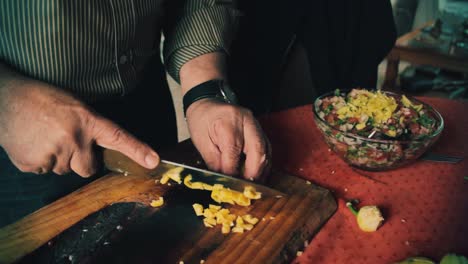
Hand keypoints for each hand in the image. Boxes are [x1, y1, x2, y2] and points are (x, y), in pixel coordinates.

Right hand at [0, 80, 158, 176]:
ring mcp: (53, 153)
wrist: (3, 98)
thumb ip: (89, 127)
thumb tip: (97, 149)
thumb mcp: (73, 105)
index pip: (117, 137)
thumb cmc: (41, 98)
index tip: (153, 161)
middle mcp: (74, 139)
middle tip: (66, 141)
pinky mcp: (33, 164)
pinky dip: (39, 161)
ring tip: (44, 136)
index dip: (137, 150)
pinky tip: (32, 142)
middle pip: (88, 168)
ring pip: (65, 170)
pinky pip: (44, 171)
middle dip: (82, 161)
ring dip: (59, 159)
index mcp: (87, 120)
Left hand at [186, 99, 270, 180]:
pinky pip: (267, 147)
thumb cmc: (202, 120)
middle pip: (257, 150)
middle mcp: (245, 121)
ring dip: (262, 170)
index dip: (233, 172)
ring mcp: (255, 123)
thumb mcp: (201, 141)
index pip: (233, 153)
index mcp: (227, 123)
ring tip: (254, 185)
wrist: (208, 101)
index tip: (230, 186)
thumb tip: (224, 180)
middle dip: (254, 173)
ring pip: (266, 149)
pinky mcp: (259, 128)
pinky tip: (258, 173)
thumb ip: (214, 161)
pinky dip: (264, 162)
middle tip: (248, 189)